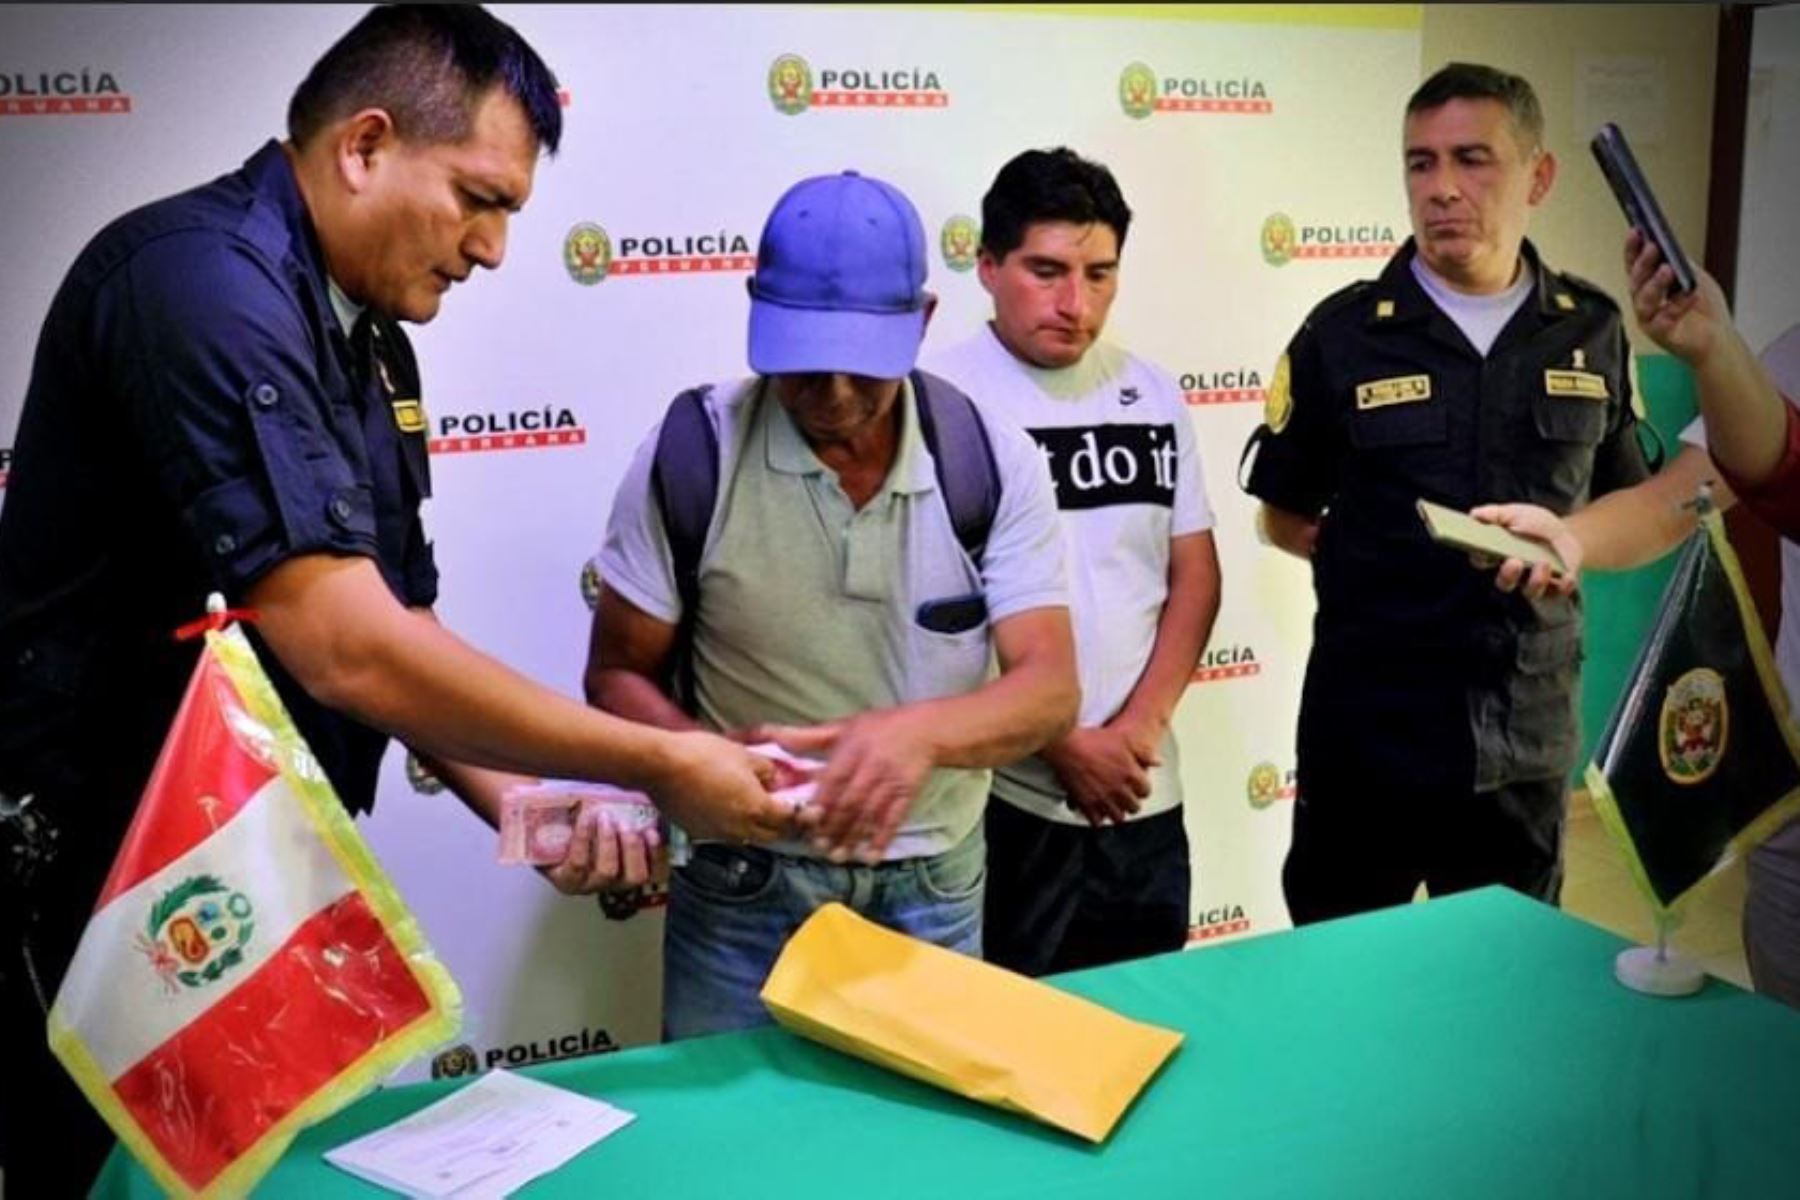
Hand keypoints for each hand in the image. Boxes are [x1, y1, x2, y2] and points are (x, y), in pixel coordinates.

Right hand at [537, 797, 661, 894]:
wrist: (582, 839)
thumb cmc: (564, 829)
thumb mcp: (551, 824)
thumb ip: (549, 812)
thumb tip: (540, 785)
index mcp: (567, 877)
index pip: (576, 866)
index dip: (582, 842)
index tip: (586, 816)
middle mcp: (593, 885)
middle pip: (606, 873)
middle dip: (609, 843)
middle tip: (607, 817)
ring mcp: (618, 883)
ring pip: (633, 877)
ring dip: (632, 848)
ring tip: (628, 824)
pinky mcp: (639, 875)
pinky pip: (655, 872)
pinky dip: (656, 853)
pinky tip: (651, 832)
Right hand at [647, 730, 792, 844]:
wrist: (661, 766)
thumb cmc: (701, 756)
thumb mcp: (744, 755)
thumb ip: (766, 770)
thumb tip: (773, 778)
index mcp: (756, 809)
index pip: (789, 821)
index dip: (801, 815)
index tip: (806, 810)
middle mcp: (740, 829)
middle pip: (772, 835)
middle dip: (782, 825)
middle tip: (785, 811)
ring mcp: (718, 835)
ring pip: (749, 837)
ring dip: (758, 827)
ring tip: (755, 807)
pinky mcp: (699, 834)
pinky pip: (725, 835)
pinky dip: (733, 826)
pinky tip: (727, 808)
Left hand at [763, 709, 936, 863]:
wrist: (925, 729)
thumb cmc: (878, 727)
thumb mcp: (843, 726)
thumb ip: (808, 736)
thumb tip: (771, 734)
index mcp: (854, 748)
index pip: (835, 778)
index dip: (822, 801)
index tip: (807, 820)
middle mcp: (873, 766)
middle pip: (852, 800)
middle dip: (835, 825)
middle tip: (818, 847)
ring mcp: (892, 782)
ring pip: (870, 814)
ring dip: (854, 837)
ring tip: (838, 856)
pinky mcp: (907, 794)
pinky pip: (895, 819)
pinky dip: (883, 839)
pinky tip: (871, 857)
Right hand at [1042, 725, 1155, 826]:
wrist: (1066, 745)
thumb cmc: (1093, 740)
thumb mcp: (1123, 739)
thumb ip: (1143, 752)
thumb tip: (1157, 762)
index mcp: (1131, 774)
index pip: (1146, 791)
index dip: (1141, 788)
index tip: (1136, 786)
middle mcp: (1119, 790)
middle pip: (1134, 807)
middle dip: (1131, 802)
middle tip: (1125, 796)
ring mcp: (1103, 799)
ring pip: (1118, 817)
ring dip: (1117, 811)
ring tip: (1113, 805)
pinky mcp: (1086, 804)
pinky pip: (1097, 821)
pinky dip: (1098, 817)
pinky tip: (1096, 810)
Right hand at [1469, 503, 1582, 598]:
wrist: (1562, 533)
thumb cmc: (1532, 524)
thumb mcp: (1514, 513)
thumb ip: (1494, 514)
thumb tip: (1475, 514)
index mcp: (1497, 556)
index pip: (1482, 561)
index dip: (1481, 557)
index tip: (1484, 551)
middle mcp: (1514, 574)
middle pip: (1504, 583)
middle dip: (1508, 575)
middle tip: (1514, 562)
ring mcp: (1534, 581)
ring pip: (1531, 592)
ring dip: (1536, 581)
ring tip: (1543, 563)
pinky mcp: (1556, 586)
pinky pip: (1559, 593)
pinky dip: (1563, 587)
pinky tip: (1567, 577)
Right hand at [1625, 229, 1731, 366]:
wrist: (1718, 337)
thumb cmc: (1705, 311)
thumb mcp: (1695, 277)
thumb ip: (1680, 264)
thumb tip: (1668, 246)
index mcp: (1650, 286)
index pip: (1635, 264)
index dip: (1633, 248)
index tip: (1636, 231)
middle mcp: (1645, 302)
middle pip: (1636, 280)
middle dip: (1642, 263)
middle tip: (1652, 247)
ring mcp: (1649, 319)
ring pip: (1643, 299)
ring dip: (1655, 283)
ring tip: (1668, 270)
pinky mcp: (1659, 334)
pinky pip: (1662, 319)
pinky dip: (1678, 305)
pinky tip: (1690, 295)